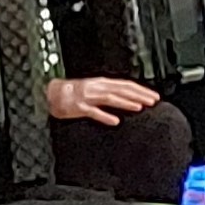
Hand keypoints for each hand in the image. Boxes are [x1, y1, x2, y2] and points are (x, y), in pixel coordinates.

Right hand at [44, 76, 160, 124]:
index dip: (141, 90)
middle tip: (153, 101)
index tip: (155, 96)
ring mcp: (87, 97)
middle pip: (122, 90)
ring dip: (126, 102)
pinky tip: (115, 121)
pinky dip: (104, 116)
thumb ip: (110, 92)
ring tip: (139, 107)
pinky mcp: (78, 108)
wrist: (50, 94)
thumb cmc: (73, 93)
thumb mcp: (94, 89)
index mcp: (102, 83)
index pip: (126, 84)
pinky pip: (93, 112)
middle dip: (139, 95)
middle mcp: (96, 88)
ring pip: (110, 98)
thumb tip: (128, 97)